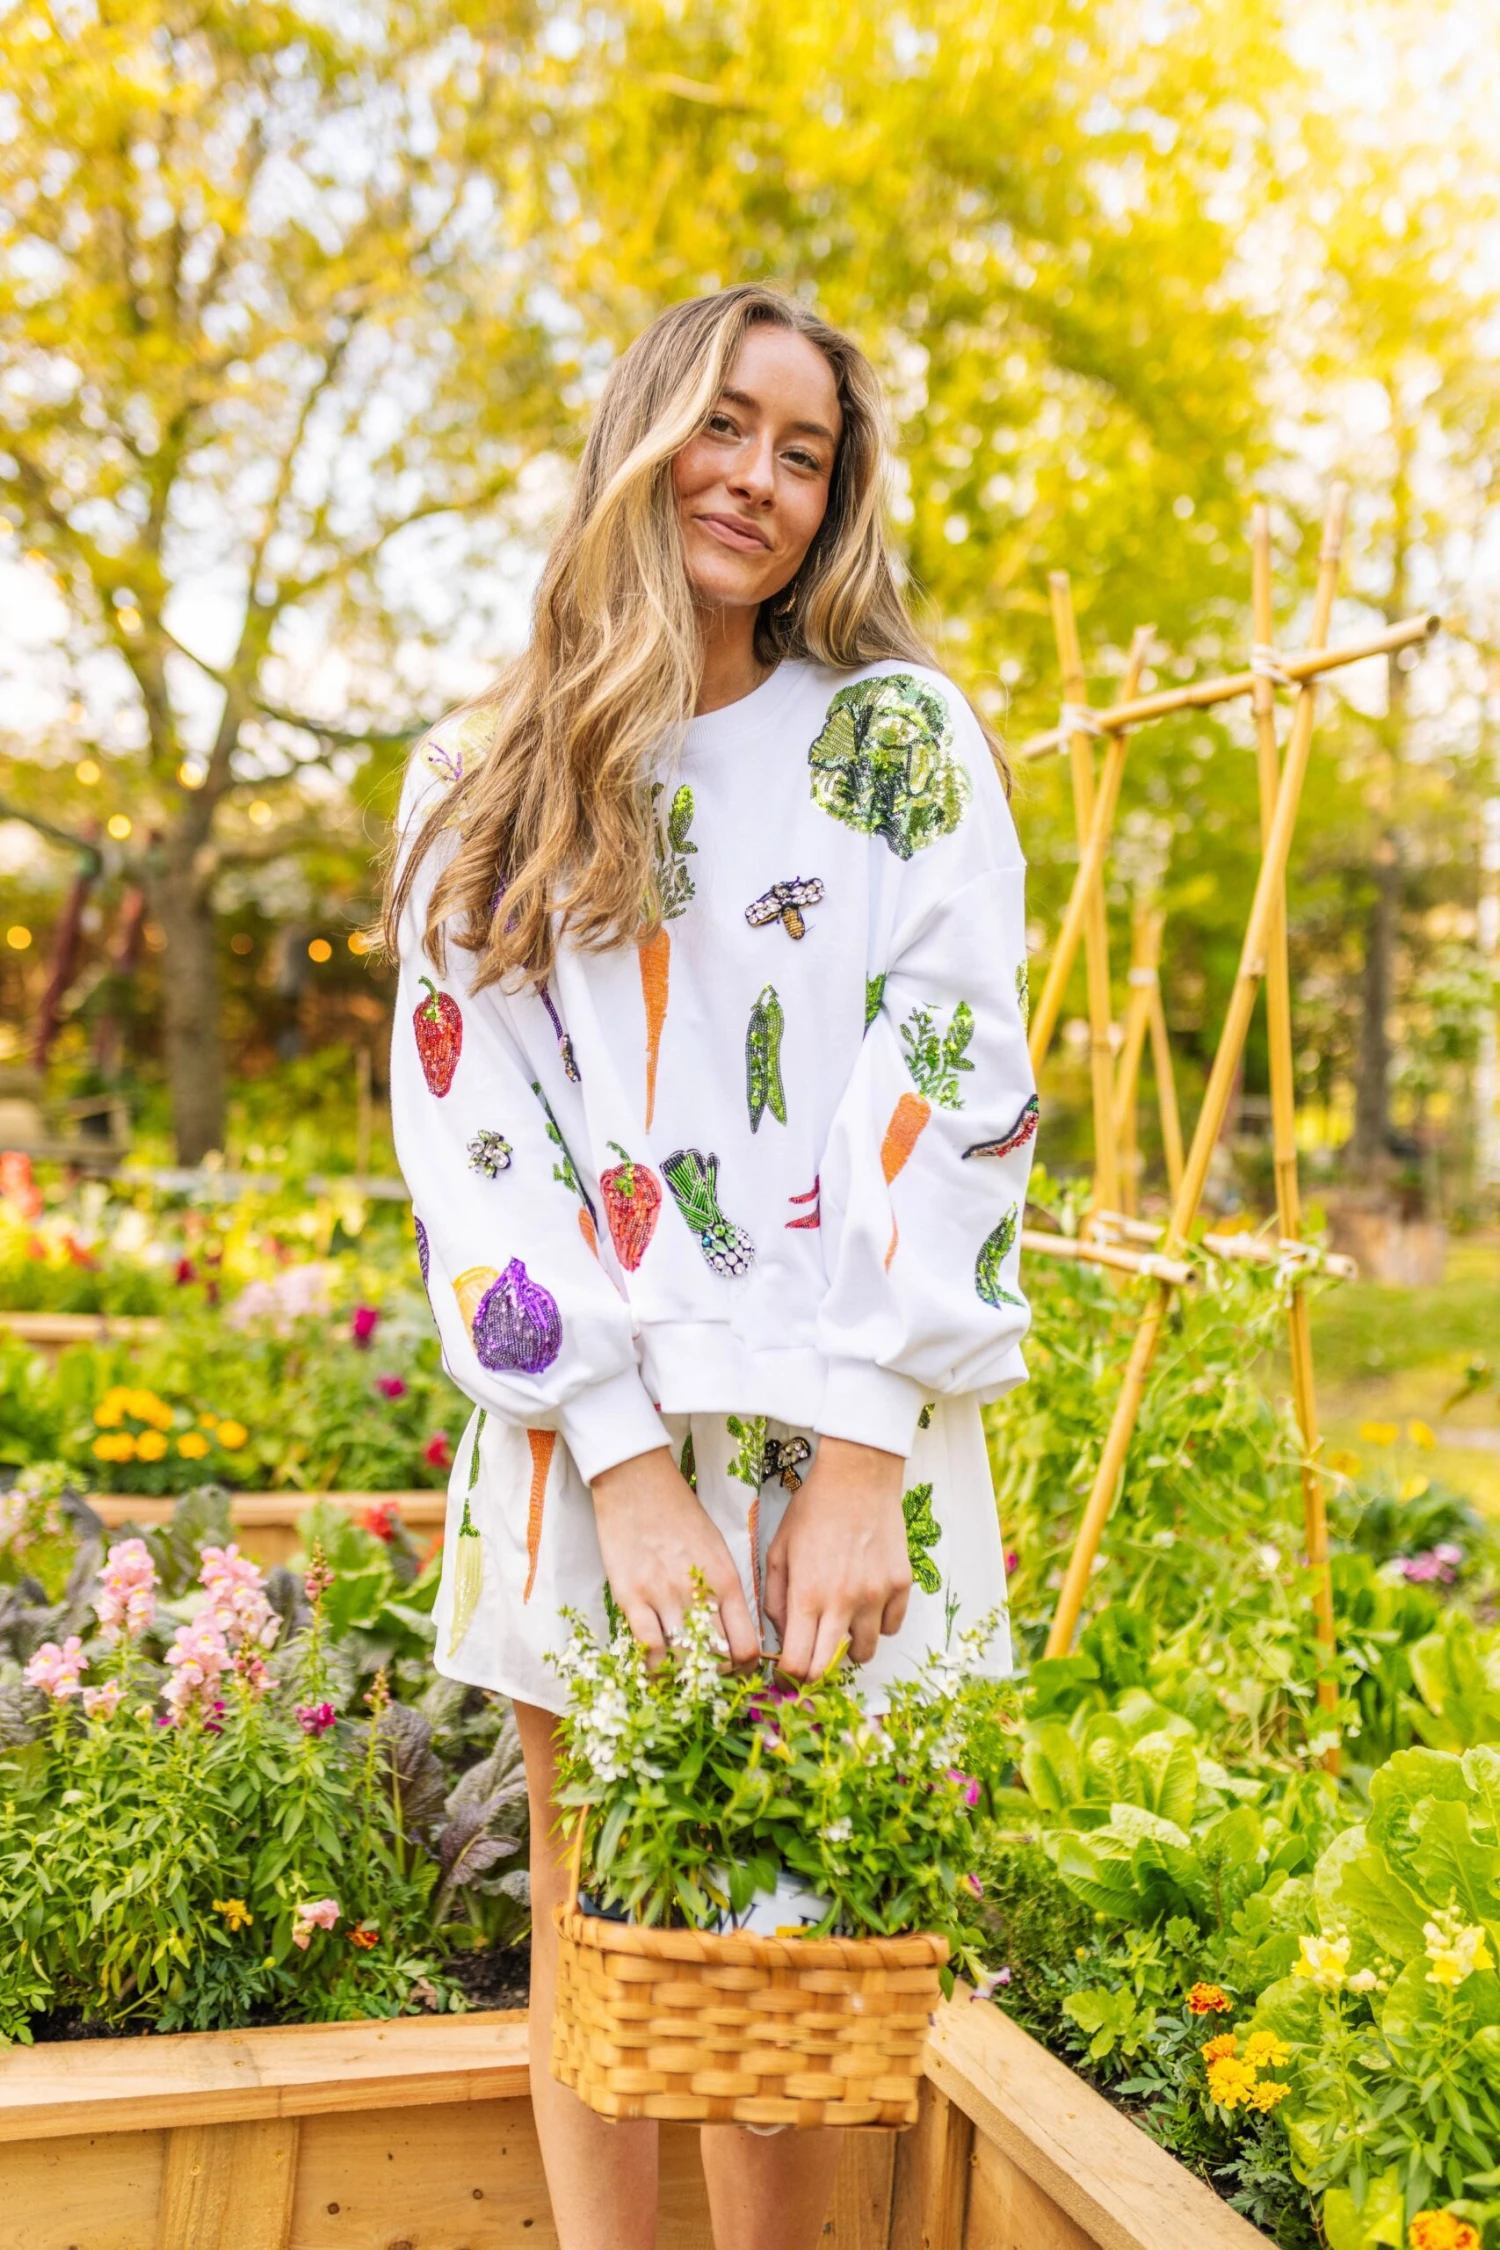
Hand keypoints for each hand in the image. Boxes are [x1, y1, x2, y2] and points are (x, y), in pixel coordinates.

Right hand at [590, 1445, 759, 1669]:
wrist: (637, 1482)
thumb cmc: (679, 1514)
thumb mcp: (716, 1549)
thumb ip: (724, 1590)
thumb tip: (732, 1633)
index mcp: (726, 1580)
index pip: (746, 1645)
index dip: (744, 1669)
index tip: (735, 1673)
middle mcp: (699, 1592)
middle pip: (717, 1658)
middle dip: (715, 1677)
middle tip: (708, 1681)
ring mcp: (663, 1595)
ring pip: (683, 1658)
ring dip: (685, 1675)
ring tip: (682, 1679)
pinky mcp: (631, 1596)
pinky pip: (648, 1647)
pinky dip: (654, 1667)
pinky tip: (655, 1671)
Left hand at [764, 1437, 910, 1680]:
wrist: (857, 1477)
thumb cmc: (812, 1511)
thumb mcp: (778, 1551)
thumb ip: (774, 1600)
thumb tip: (782, 1636)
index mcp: (808, 1595)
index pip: (799, 1662)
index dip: (790, 1673)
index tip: (788, 1667)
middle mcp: (844, 1602)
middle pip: (830, 1667)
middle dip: (816, 1668)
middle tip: (811, 1652)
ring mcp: (877, 1595)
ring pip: (866, 1652)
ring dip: (849, 1646)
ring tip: (841, 1621)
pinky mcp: (901, 1586)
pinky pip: (891, 1628)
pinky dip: (877, 1624)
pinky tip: (865, 1602)